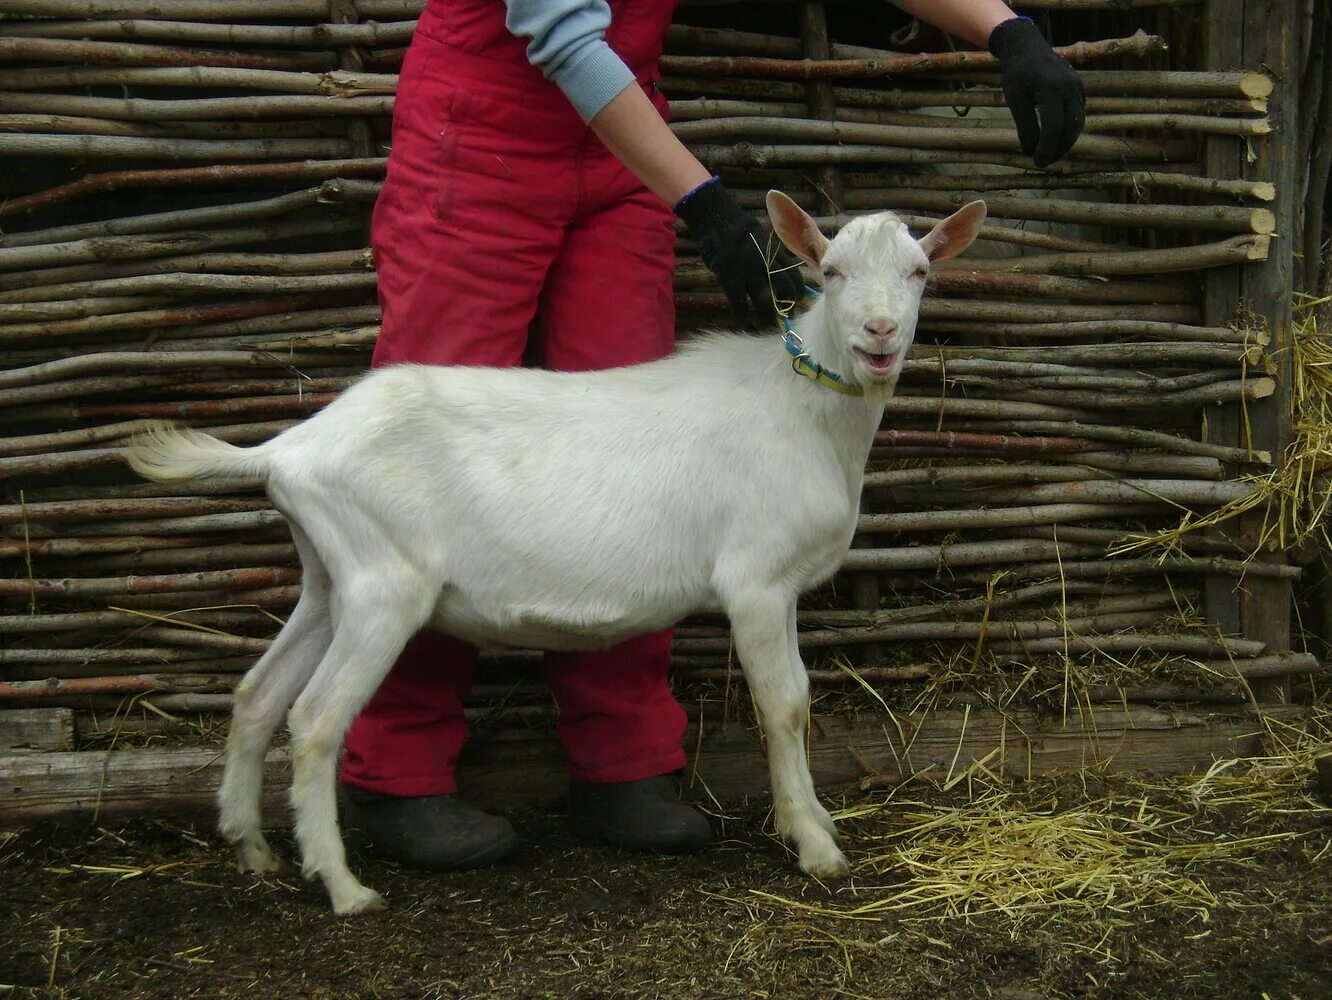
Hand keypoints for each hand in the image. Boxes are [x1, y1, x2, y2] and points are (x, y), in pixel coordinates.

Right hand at [675, 178, 804, 327]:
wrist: (716, 216)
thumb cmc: (737, 227)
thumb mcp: (762, 237)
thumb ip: (771, 254)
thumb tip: (778, 270)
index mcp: (775, 253)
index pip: (794, 277)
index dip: (797, 293)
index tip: (795, 302)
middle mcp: (767, 263)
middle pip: (785, 292)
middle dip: (787, 307)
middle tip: (783, 319)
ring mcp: (749, 271)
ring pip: (764, 301)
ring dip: (765, 317)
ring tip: (764, 326)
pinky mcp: (730, 277)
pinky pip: (739, 302)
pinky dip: (742, 314)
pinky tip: (742, 320)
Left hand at [988, 17, 1085, 167]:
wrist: (1027, 47)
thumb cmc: (1017, 74)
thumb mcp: (1016, 100)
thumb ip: (1025, 126)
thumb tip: (1030, 152)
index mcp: (1053, 90)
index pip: (1054, 128)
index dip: (1047, 148)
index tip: (1036, 162)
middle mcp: (1070, 89)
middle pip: (1071, 128)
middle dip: (1058, 149)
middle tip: (1042, 162)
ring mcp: (1077, 88)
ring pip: (1078, 123)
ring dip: (1066, 142)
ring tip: (1049, 154)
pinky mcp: (1079, 88)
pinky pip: (1079, 114)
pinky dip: (1070, 129)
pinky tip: (1056, 140)